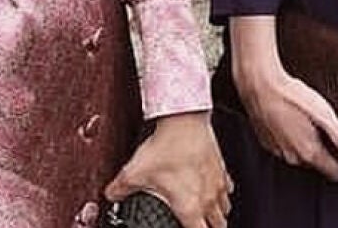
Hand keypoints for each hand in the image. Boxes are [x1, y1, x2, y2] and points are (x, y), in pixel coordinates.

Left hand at [104, 112, 231, 227]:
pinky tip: (212, 191)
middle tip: (198, 227)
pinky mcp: (221, 168)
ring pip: (224, 209)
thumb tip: (111, 194)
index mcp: (189, 206)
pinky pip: (226, 189)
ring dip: (216, 215)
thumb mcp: (134, 172)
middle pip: (218, 226)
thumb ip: (119, 189)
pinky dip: (220, 194)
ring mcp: (216, 183)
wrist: (184, 120)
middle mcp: (207, 198)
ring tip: (206, 215)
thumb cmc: (167, 147)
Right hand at [234, 61, 337, 181]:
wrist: (258, 84)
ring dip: (306, 143)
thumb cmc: (291, 95)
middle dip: (325, 151)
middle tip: (326, 127)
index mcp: (309, 152)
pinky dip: (290, 136)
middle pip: (317, 164)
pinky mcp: (265, 141)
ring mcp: (277, 151)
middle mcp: (292, 157)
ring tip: (308, 119)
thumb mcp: (323, 113)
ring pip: (300, 155)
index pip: (334, 173)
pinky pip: (285, 146)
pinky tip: (291, 118)